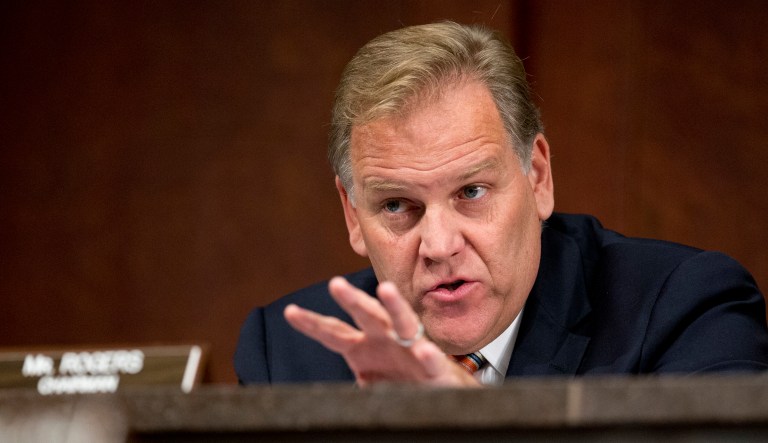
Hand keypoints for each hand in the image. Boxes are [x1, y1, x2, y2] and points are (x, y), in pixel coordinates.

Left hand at [284, 276, 480, 386]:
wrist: (439, 392)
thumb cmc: (400, 381)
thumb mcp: (367, 381)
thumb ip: (349, 376)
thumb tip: (318, 393)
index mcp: (362, 346)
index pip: (333, 332)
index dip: (312, 323)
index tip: (290, 312)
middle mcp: (385, 339)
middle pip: (366, 315)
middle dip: (352, 299)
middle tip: (336, 284)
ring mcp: (411, 349)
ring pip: (403, 323)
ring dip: (394, 306)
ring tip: (386, 289)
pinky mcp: (434, 367)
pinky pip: (431, 360)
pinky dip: (428, 355)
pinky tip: (425, 350)